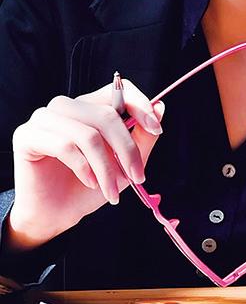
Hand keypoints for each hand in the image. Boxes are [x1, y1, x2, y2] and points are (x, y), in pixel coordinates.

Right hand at [6, 81, 164, 250]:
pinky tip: (90, 183)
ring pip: (87, 134)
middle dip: (127, 149)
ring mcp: (44, 118)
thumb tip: (160, 107)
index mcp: (89, 105)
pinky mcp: (27, 135)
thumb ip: (142, 136)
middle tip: (138, 177)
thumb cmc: (89, 186)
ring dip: (105, 166)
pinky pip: (64, 145)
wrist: (55, 214)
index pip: (118, 89)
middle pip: (106, 114)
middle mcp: (66, 106)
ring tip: (112, 189)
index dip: (140, 105)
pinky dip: (83, 168)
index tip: (156, 129)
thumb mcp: (124, 163)